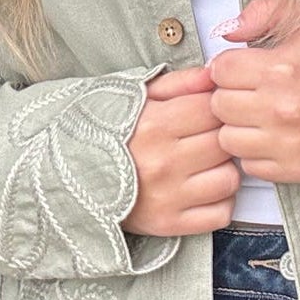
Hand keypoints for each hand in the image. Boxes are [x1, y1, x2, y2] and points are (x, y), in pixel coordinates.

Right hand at [121, 62, 241, 237]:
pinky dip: (219, 202)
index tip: (205, 112)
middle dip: (220, 136)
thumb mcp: (138, 98)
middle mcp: (162, 163)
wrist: (71, 180)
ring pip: (228, 178)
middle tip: (205, 137)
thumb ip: (180, 83)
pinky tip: (203, 189)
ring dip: (223, 170)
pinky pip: (220, 213)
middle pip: (224, 142)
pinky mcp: (169, 224)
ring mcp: (167, 197)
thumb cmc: (109, 136)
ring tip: (205, 164)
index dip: (214, 107)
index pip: (212, 109)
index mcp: (154, 125)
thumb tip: (214, 75)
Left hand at [208, 0, 299, 183]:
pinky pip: (250, 165)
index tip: (244, 68)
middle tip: (252, 92)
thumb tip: (226, 30)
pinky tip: (274, 137)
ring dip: (239, 127)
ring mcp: (288, 143)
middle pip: (219, 106)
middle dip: (231, 95)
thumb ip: (264, 13)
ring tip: (261, 116)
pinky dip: (256, 152)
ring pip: (228, 139)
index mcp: (281, 69)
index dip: (229, 66)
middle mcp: (281, 109)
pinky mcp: (296, 169)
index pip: (219, 70)